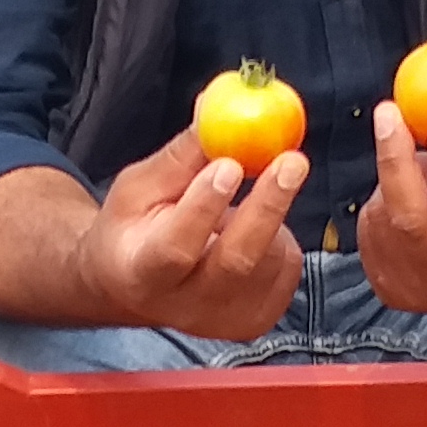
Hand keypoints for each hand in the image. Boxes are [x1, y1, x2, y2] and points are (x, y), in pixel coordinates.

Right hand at [77, 124, 306, 340]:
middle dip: (267, 206)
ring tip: (239, 203)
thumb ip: (182, 156)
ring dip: (267, 214)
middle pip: (235, 261)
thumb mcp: (140, 187)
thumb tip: (218, 106)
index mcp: (141, 272)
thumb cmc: (134, 226)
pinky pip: (287, 267)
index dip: (203, 208)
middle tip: (292, 160)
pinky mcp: (255, 320)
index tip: (228, 164)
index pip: (175, 247)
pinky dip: (278, 236)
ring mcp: (224, 320)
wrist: (134, 285)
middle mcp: (183, 306)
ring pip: (268, 259)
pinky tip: (249, 230)